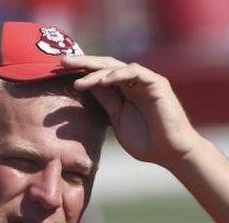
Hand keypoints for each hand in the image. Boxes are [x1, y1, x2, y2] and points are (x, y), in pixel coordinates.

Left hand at [62, 55, 199, 166]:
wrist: (170, 153)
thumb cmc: (147, 143)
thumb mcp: (117, 121)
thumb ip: (105, 104)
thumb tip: (86, 87)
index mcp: (123, 91)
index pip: (98, 75)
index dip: (80, 72)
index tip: (57, 73)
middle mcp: (133, 82)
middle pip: (104, 65)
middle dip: (83, 63)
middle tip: (61, 62)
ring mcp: (145, 81)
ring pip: (116, 67)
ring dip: (96, 72)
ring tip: (78, 81)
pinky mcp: (157, 83)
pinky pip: (135, 72)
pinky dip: (118, 75)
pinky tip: (103, 81)